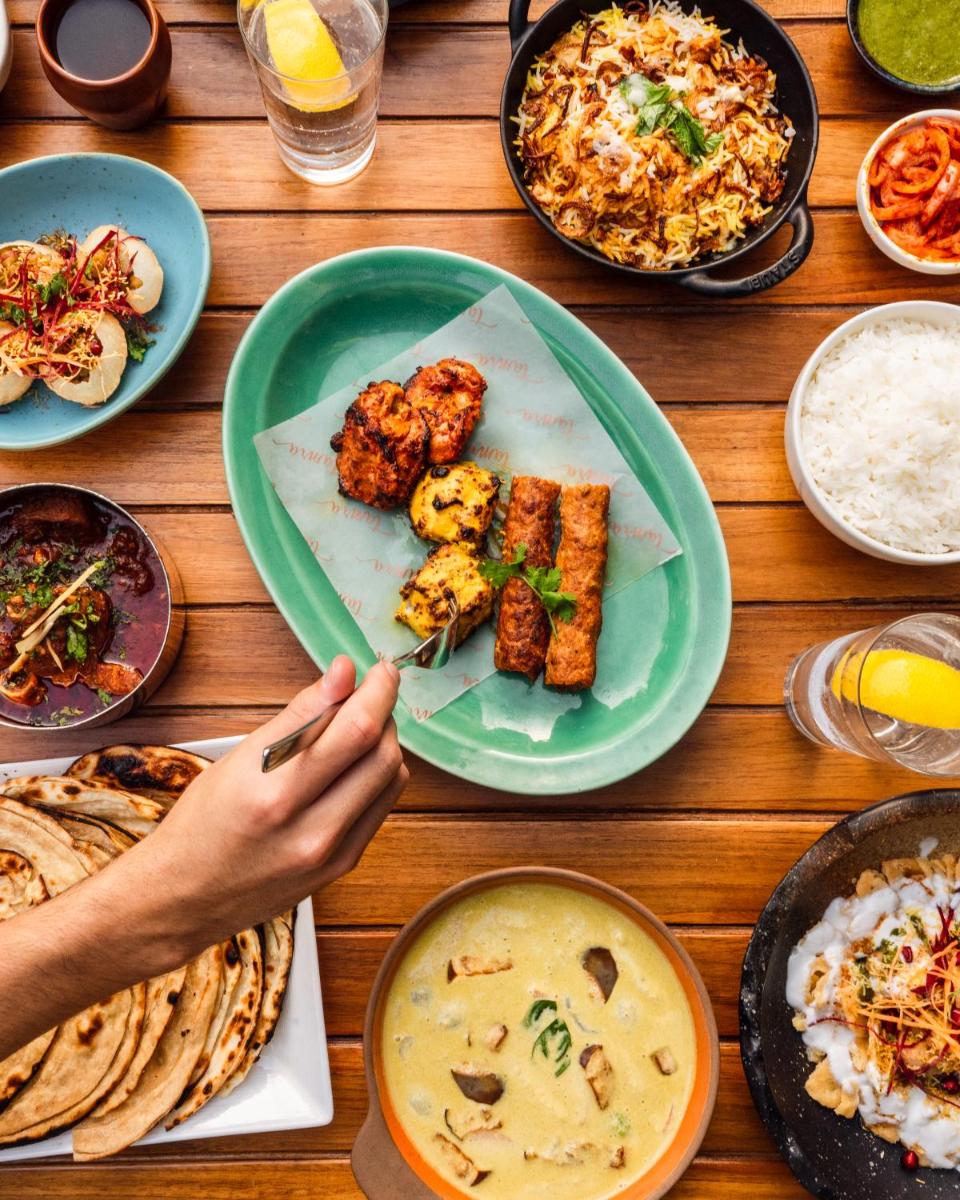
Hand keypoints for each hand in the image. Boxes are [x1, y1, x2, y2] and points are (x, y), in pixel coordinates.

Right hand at [106, 656, 406, 970]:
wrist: (185, 899)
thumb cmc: (203, 822)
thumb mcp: (240, 757)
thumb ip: (301, 714)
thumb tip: (344, 672)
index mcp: (275, 792)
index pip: (354, 729)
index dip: (377, 690)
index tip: (380, 669)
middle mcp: (309, 827)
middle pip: (382, 752)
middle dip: (385, 711)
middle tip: (371, 692)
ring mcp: (331, 852)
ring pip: (391, 778)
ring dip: (385, 741)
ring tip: (358, 726)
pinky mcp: (343, 865)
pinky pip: (382, 806)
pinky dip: (378, 775)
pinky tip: (354, 763)